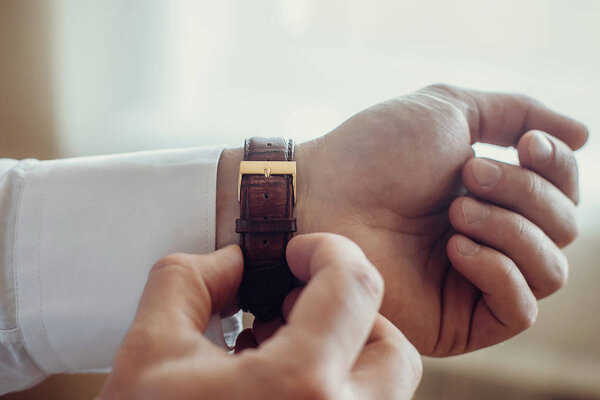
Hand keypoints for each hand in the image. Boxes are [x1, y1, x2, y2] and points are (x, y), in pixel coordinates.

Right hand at [98, 234, 421, 399]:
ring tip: (277, 355)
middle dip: (346, 313)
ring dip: (341, 354)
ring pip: (383, 390)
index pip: (354, 286)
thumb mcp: (149, 352)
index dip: (328, 250)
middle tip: (291, 309)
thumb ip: (191, 280)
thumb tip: (236, 263)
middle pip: (391, 347)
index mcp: (301, 389)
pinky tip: (277, 391)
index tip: (297, 253)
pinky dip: (332, 391)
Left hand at [216, 84, 587, 355]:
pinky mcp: (459, 321)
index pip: (562, 194)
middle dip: (524, 194)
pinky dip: (499, 270)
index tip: (525, 145)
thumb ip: (517, 114)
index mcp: (490, 195)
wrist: (319, 197)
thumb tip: (582, 135)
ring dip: (511, 229)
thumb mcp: (451, 112)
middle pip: (564, 230)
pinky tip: (455, 248)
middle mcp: (489, 238)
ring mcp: (474, 281)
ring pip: (551, 269)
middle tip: (466, 177)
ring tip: (455, 211)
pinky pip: (520, 309)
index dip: (558, 169)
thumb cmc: (375, 153)